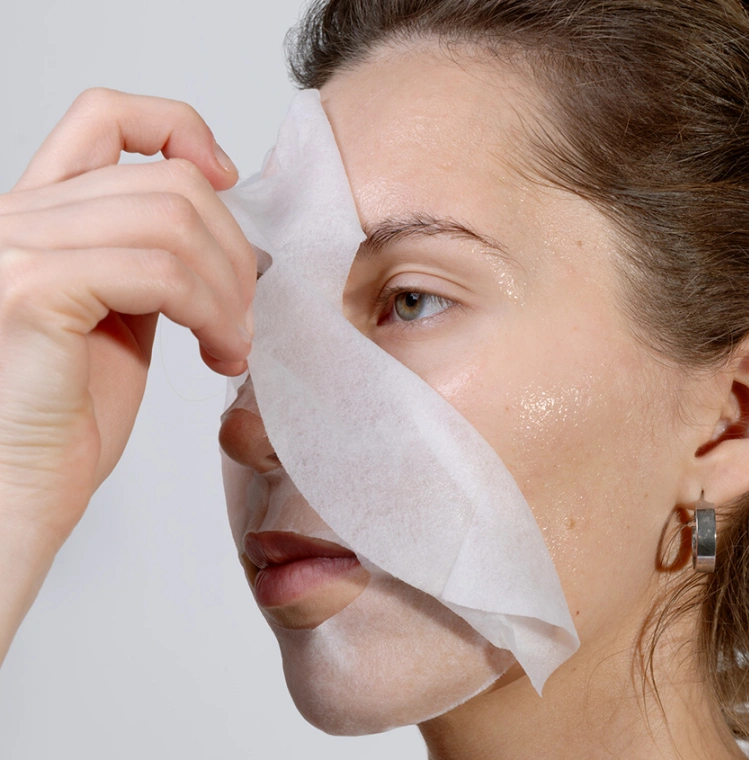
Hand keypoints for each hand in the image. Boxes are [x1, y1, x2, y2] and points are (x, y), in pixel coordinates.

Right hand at [0, 88, 256, 661]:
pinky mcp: (32, 292)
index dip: (180, 129)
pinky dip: (211, 312)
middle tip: (243, 313)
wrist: (21, 488)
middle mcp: (16, 218)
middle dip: (233, 250)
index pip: (106, 117)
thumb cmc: (69, 416)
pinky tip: (216, 353)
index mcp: (40, 216)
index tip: (227, 180)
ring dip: (229, 290)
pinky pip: (159, 272)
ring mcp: (16, 249)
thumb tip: (215, 227)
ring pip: (173, 223)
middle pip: (167, 182)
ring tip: (231, 343)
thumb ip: (148, 259)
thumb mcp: (120, 315)